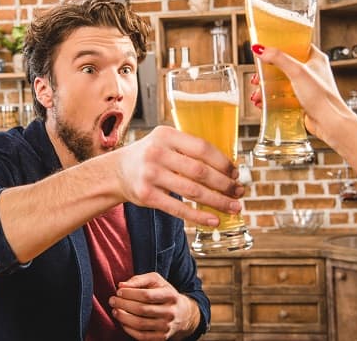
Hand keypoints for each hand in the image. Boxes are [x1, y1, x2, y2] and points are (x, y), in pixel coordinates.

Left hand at [109, 272, 199, 340]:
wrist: (183, 313)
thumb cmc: (164, 292)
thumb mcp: (156, 281)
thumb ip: (139, 280)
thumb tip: (121, 285)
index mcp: (170, 295)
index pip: (147, 295)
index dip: (130, 293)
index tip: (119, 291)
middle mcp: (170, 312)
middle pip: (142, 310)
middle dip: (123, 305)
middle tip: (112, 301)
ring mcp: (166, 327)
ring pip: (140, 324)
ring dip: (123, 318)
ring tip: (115, 311)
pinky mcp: (162, 337)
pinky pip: (142, 336)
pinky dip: (129, 330)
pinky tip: (122, 322)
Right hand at [115, 125, 243, 227]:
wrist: (117, 171)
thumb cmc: (150, 156)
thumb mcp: (165, 142)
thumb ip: (189, 148)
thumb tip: (228, 168)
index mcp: (166, 135)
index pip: (202, 148)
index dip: (223, 162)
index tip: (235, 173)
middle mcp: (157, 153)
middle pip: (200, 171)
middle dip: (224, 184)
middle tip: (239, 192)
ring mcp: (150, 175)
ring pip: (192, 191)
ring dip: (217, 201)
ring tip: (233, 207)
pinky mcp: (146, 195)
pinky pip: (178, 208)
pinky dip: (198, 216)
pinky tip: (214, 220)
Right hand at [250, 44, 351, 142]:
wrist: (330, 122)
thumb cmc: (321, 97)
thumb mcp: (297, 72)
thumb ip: (278, 58)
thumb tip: (261, 49)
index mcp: (315, 59)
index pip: (296, 45)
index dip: (280, 47)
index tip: (267, 50)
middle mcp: (312, 71)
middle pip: (285, 65)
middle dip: (268, 72)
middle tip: (258, 76)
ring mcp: (308, 87)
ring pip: (282, 82)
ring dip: (267, 88)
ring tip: (258, 94)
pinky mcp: (303, 101)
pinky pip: (284, 97)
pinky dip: (272, 99)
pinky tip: (263, 103)